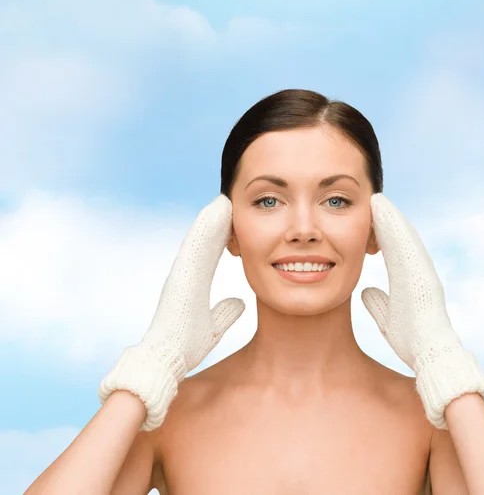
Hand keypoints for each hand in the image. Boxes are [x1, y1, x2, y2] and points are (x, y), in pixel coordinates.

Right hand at [98, 194, 244, 430]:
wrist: (163, 362)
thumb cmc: (183, 346)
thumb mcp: (213, 327)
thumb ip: (225, 314)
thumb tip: (241, 302)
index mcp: (192, 284)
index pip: (211, 255)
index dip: (221, 236)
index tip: (233, 219)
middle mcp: (185, 276)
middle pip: (204, 242)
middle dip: (216, 221)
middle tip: (228, 201)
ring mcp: (181, 276)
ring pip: (197, 240)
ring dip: (210, 219)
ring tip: (223, 200)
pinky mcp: (180, 279)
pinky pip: (195, 248)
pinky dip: (204, 229)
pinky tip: (216, 212)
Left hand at [361, 193, 483, 428]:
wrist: (432, 357)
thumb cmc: (412, 340)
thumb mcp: (386, 318)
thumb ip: (376, 302)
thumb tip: (365, 289)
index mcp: (409, 280)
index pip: (394, 251)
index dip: (383, 233)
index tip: (372, 217)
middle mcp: (418, 273)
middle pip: (401, 240)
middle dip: (388, 219)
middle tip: (375, 201)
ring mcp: (422, 274)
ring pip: (406, 239)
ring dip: (392, 218)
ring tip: (378, 200)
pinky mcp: (423, 278)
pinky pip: (407, 248)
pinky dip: (397, 230)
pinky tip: (386, 215)